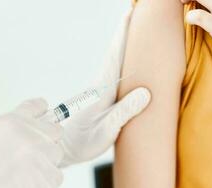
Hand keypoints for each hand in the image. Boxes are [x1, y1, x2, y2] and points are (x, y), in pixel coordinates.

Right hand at [0, 99, 63, 187]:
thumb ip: (15, 128)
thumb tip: (30, 128)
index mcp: (14, 122)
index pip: (38, 106)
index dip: (42, 112)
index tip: (44, 113)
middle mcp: (31, 135)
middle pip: (56, 132)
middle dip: (47, 141)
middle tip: (31, 155)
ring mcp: (42, 156)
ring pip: (56, 155)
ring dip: (46, 162)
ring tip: (25, 174)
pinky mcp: (48, 178)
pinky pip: (56, 176)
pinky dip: (46, 181)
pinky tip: (28, 185)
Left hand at [57, 9, 150, 166]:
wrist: (65, 148)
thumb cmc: (84, 141)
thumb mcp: (107, 129)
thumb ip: (124, 111)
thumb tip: (146, 92)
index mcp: (102, 88)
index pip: (115, 55)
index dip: (123, 34)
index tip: (130, 14)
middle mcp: (101, 84)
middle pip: (115, 53)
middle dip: (125, 32)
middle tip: (135, 14)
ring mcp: (100, 90)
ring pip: (114, 61)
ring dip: (123, 44)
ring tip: (134, 31)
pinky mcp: (101, 97)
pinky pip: (114, 72)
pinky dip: (121, 60)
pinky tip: (126, 61)